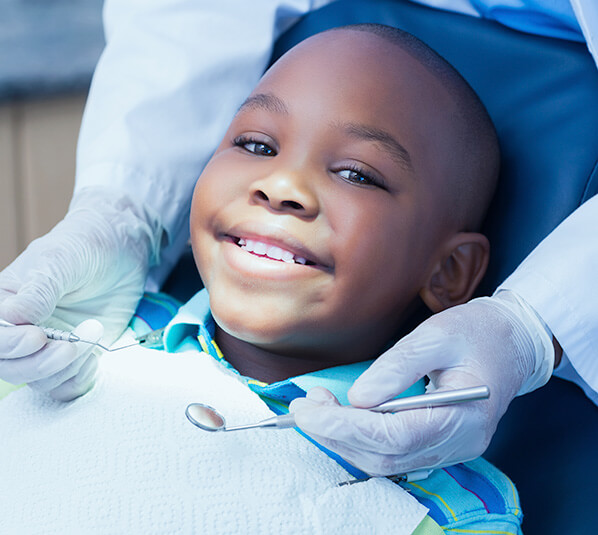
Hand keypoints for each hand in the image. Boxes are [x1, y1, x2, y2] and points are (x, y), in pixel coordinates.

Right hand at [0, 187, 161, 399]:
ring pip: (41, 381)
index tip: (38, 337)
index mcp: (7, 304)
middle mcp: (23, 330)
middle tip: (72, 347)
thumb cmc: (84, 246)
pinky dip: (80, 379)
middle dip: (41, 364)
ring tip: (92, 332)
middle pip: (11, 368)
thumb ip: (38, 292)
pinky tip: (94, 356)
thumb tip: (14, 318)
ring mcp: (50, 346)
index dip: (10, 346)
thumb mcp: (59, 261)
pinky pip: (67, 386)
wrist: (122, 248)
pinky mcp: (76, 357)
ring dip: (68, 367)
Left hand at [290, 292, 554, 475]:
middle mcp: (458, 444)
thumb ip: (397, 367)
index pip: (394, 437)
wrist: (510, 343)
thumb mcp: (437, 335)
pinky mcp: (438, 444)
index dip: (345, 426)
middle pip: (385, 457)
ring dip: (343, 440)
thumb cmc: (477, 333)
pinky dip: (359, 442)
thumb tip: (357, 397)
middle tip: (305, 405)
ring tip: (316, 409)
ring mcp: (449, 450)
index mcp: (464, 418)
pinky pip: (392, 455)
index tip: (308, 408)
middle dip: (336, 434)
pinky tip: (339, 420)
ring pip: (385, 463)